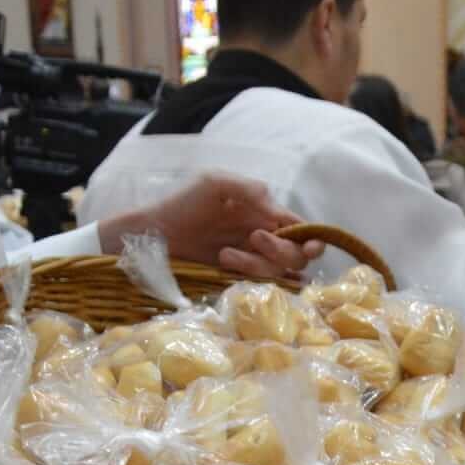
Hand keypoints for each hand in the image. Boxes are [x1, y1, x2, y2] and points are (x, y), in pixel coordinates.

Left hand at [98, 173, 326, 280]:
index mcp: (263, 212)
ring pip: (277, 270)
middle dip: (281, 250)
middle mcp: (262, 236)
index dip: (312, 238)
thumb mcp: (216, 183)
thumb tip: (280, 214)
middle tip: (253, 239)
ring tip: (225, 254)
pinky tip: (225, 261)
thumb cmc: (182, 202)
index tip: (310, 246)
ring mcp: (250, 259)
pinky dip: (247, 272)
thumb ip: (251, 191)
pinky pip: (257, 281)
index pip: (300, 228)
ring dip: (255, 262)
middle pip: (296, 254)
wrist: (152, 232)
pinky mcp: (235, 277)